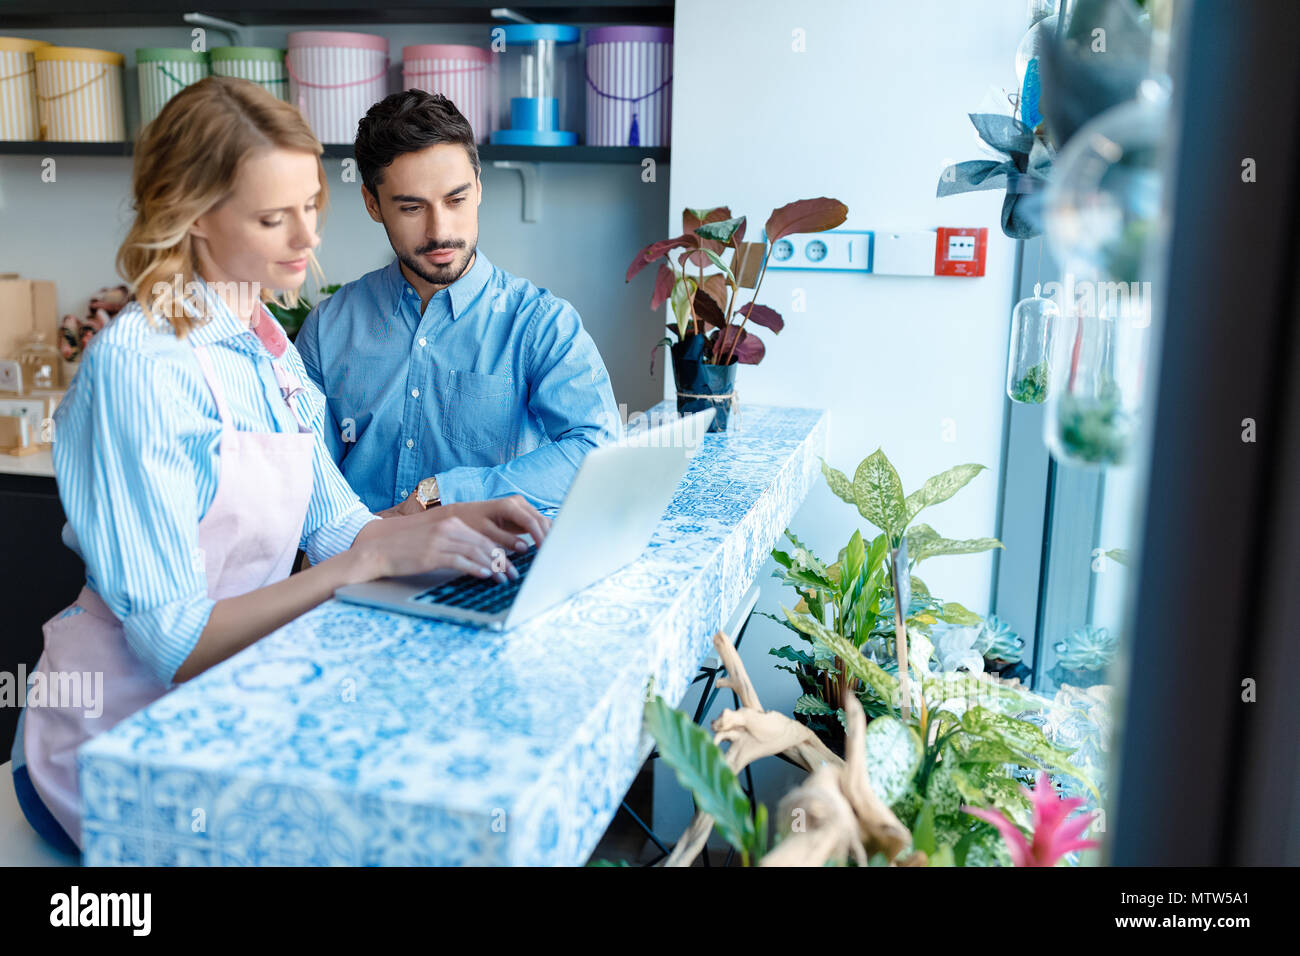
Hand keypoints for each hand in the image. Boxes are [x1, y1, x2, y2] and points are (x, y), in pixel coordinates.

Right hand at [350, 495, 549, 582]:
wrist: (378, 550)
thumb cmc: (407, 550)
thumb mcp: (435, 541)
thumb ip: (455, 545)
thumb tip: (478, 559)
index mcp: (452, 522)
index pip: (484, 537)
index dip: (501, 552)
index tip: (512, 564)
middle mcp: (449, 528)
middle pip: (484, 545)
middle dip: (502, 561)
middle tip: (514, 575)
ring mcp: (441, 540)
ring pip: (476, 553)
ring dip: (494, 568)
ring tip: (504, 579)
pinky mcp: (432, 553)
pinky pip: (460, 561)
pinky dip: (475, 568)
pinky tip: (485, 576)